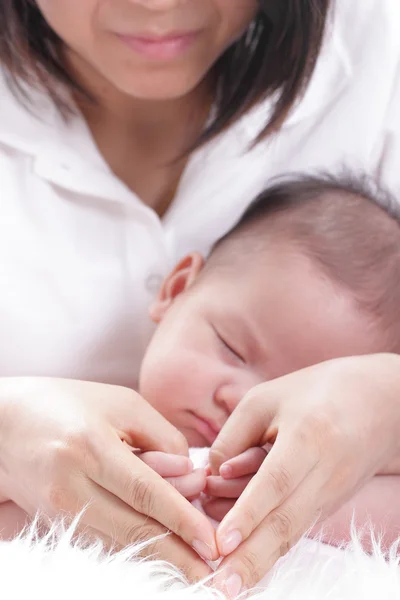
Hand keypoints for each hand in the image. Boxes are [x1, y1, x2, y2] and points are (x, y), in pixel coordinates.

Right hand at [0, 377, 217, 579]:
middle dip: (178, 555)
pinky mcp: (55, 520)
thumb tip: (192, 475)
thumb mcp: (123, 404)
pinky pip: (102, 540)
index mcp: (91, 446)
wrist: (6, 421)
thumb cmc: (71, 403)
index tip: (212, 542)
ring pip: (119, 542)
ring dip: (160, 557)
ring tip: (196, 569)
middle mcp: (72, 484)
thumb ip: (162, 436)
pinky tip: (161, 554)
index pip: (145, 492)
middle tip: (215, 572)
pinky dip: (134, 549)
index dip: (182, 519)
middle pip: (134, 528)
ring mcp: (59, 508)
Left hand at [209, 354, 399, 595]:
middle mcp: (325, 472)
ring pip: (292, 534)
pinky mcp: (329, 504)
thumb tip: (209, 476)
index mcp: (310, 436)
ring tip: (229, 588)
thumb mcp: (267, 398)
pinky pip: (297, 529)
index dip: (248, 513)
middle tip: (219, 588)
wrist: (378, 402)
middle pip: (286, 521)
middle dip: (251, 559)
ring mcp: (331, 494)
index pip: (276, 481)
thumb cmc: (315, 392)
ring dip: (260, 564)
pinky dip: (272, 550)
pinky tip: (250, 568)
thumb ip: (233, 435)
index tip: (221, 542)